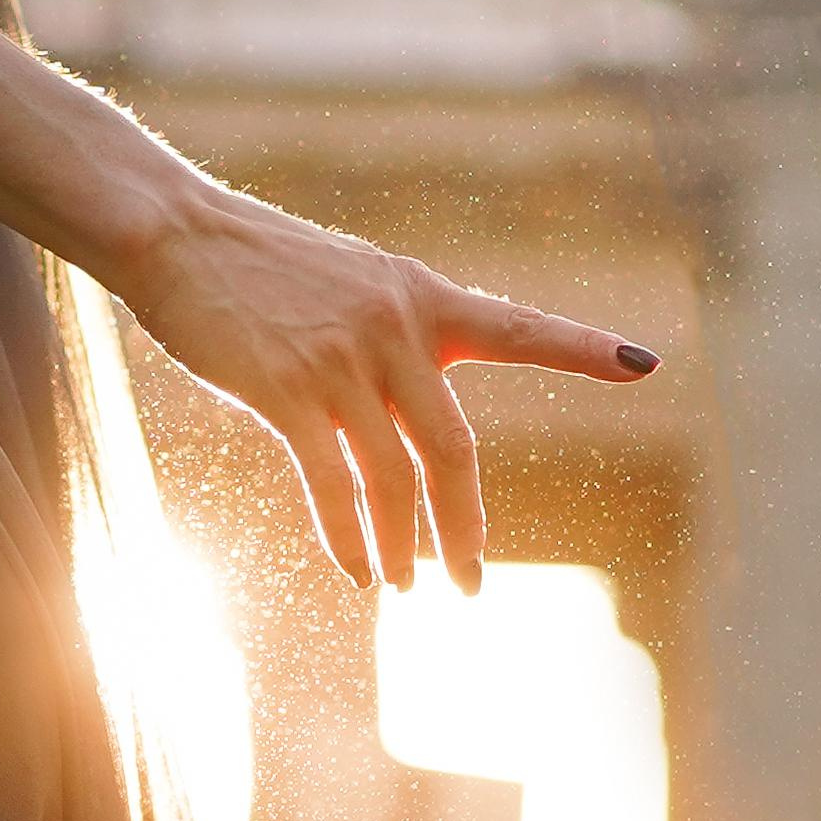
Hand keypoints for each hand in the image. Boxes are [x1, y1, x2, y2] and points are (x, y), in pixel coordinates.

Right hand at [114, 184, 658, 592]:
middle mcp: (396, 329)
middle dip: (466, 527)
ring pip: (394, 477)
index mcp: (425, 301)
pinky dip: (348, 536)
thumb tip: (418, 432)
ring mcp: (342, 360)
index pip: (520, 326)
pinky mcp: (285, 388)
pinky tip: (358, 572)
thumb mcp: (357, 288)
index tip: (645, 364)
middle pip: (453, 450)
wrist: (176, 233)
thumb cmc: (265, 270)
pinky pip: (331, 481)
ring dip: (405, 544)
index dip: (583, 347)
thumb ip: (401, 346)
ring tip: (406, 587)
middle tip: (473, 582)